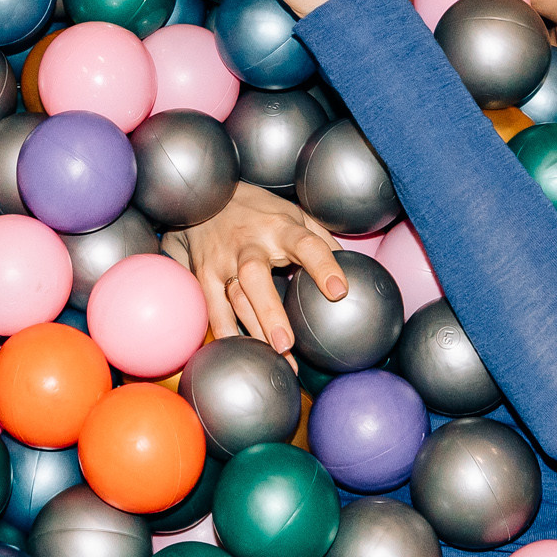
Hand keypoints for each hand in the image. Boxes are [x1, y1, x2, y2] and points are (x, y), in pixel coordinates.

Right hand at [161, 181, 347, 350]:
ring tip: (276, 362)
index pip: (305, 244)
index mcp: (280, 228)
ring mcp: (221, 261)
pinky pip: (213, 310)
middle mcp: (248, 245)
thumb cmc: (259, 210)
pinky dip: (225, 334)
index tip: (339, 290)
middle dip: (269, 311)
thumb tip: (353, 269)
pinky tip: (240, 356)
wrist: (204, 194)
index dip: (322, 265)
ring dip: (253, 333)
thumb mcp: (294, 214)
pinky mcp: (203, 276)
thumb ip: (320, 240)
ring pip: (233, 300)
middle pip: (254, 277)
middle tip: (286, 344)